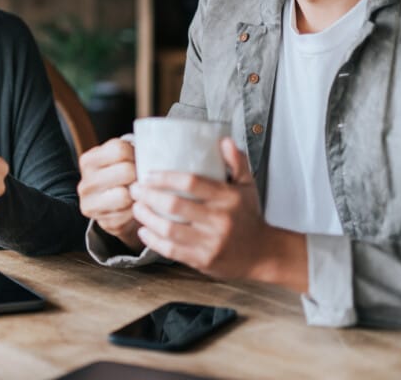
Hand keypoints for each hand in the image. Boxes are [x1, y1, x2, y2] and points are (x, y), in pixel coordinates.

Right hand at [77, 137, 142, 251]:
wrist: (118, 207)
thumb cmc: (123, 177)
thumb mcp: (121, 158)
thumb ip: (130, 152)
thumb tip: (151, 156)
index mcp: (88, 161)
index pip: (119, 150)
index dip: (135, 154)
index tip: (136, 161)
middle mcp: (85, 183)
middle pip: (126, 171)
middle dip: (138, 175)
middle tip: (140, 178)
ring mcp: (92, 205)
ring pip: (126, 194)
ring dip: (137, 194)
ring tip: (137, 192)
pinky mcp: (105, 223)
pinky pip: (130, 213)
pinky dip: (137, 210)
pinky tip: (134, 206)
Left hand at [130, 137, 307, 291]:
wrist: (264, 255)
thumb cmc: (249, 216)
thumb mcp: (248, 186)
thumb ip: (237, 162)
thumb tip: (224, 140)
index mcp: (228, 198)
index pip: (191, 182)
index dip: (165, 177)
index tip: (148, 175)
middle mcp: (219, 220)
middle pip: (174, 205)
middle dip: (148, 196)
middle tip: (135, 189)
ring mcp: (211, 243)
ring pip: (169, 229)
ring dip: (147, 218)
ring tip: (136, 208)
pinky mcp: (203, 261)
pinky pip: (171, 250)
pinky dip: (153, 240)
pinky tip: (143, 231)